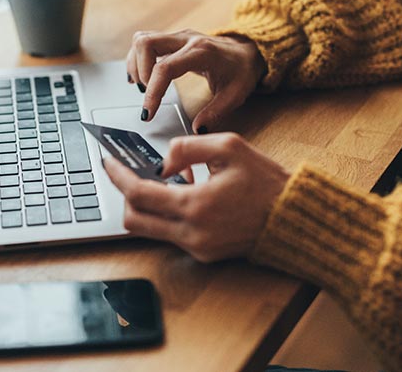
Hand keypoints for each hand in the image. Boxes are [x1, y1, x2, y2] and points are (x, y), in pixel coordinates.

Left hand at [102, 133, 289, 262]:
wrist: (294, 218)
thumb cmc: (266, 182)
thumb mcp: (229, 147)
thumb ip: (187, 147)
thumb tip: (162, 162)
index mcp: (195, 205)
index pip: (138, 194)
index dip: (118, 176)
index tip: (108, 162)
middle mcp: (192, 233)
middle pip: (134, 220)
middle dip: (125, 195)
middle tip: (128, 174)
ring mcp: (197, 248)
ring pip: (149, 230)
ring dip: (148, 205)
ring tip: (166, 181)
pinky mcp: (204, 254)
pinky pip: (171, 234)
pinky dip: (168, 215)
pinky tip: (186, 195)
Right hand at [126, 29, 265, 131]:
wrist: (247, 51)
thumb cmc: (241, 71)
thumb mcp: (235, 95)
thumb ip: (215, 113)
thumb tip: (197, 129)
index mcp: (201, 52)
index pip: (165, 68)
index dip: (153, 92)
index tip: (148, 113)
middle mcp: (186, 39)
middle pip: (146, 43)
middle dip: (140, 72)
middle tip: (147, 94)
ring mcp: (177, 36)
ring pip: (142, 39)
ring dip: (136, 64)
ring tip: (144, 86)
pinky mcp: (172, 39)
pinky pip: (145, 42)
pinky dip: (137, 59)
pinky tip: (141, 77)